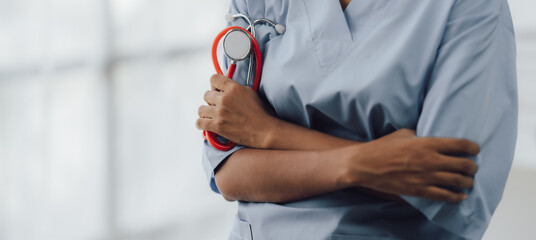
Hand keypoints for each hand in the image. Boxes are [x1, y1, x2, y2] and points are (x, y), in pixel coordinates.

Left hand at [196, 74, 277, 147]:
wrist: (265, 131)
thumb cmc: (261, 114)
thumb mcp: (251, 93)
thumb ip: (236, 89)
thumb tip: (227, 89)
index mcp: (234, 88)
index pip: (214, 79)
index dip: (214, 85)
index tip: (216, 91)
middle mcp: (225, 99)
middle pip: (206, 95)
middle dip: (211, 101)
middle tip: (218, 107)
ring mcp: (220, 112)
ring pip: (201, 109)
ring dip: (206, 113)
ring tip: (213, 116)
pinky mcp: (217, 126)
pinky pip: (199, 122)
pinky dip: (202, 124)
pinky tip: (208, 124)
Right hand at [337, 129, 478, 201]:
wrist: (365, 165)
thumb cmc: (382, 147)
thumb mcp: (404, 133)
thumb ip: (421, 136)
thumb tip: (432, 137)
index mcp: (427, 143)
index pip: (461, 145)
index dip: (473, 148)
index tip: (475, 150)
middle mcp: (430, 160)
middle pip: (464, 165)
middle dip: (472, 167)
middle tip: (472, 167)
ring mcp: (426, 177)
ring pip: (458, 181)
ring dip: (467, 182)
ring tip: (468, 181)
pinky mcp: (419, 190)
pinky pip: (445, 196)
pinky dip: (456, 197)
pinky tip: (460, 196)